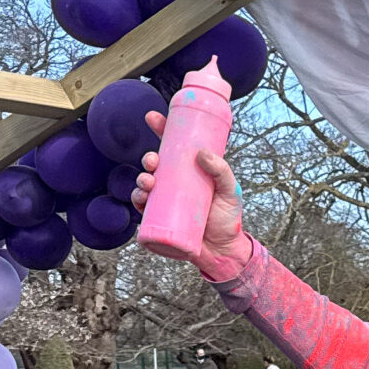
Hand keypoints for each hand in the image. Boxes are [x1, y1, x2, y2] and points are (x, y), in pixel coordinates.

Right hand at [132, 114, 251, 281]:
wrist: (224, 251)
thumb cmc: (227, 218)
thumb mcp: (230, 190)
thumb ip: (221, 171)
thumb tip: (201, 153)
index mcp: (190, 171)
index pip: (173, 146)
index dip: (161, 130)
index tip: (153, 118)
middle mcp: (175, 183)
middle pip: (156, 164)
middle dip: (149, 158)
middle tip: (153, 160)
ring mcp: (166, 200)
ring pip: (146, 183)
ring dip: (141, 178)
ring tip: (149, 181)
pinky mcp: (160, 218)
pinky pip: (142, 207)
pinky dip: (138, 199)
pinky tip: (140, 196)